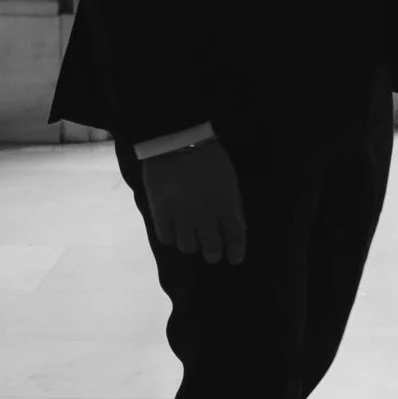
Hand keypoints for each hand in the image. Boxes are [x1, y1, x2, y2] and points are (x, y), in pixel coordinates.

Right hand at [140, 136, 246, 264]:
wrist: (177, 139)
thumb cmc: (209, 156)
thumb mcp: (229, 179)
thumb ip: (233, 204)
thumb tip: (237, 226)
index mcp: (225, 204)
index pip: (235, 237)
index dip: (236, 252)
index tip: (234, 259)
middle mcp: (205, 215)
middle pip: (211, 249)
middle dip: (213, 254)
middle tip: (211, 252)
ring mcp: (181, 215)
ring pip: (187, 247)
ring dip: (191, 245)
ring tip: (190, 238)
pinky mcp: (160, 212)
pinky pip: (166, 237)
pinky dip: (171, 237)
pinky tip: (173, 230)